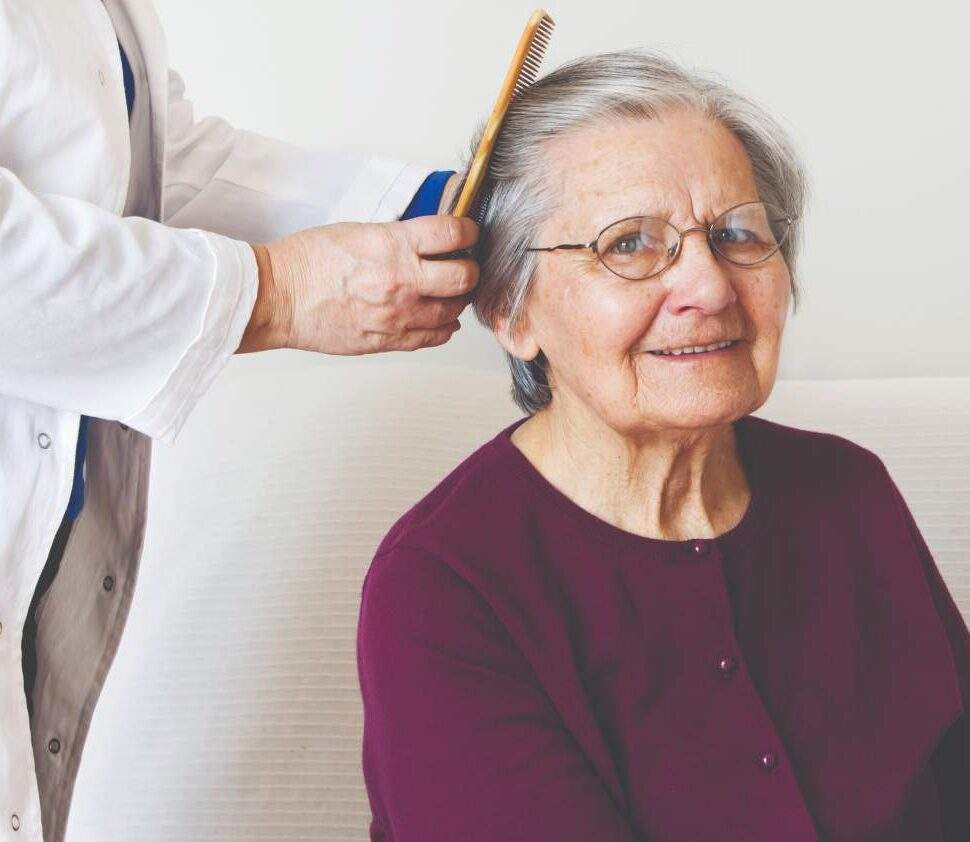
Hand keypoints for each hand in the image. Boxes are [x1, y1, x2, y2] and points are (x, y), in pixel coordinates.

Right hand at [239, 214, 477, 354]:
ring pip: (453, 310)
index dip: (468, 231)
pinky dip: (443, 326)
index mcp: (394, 245)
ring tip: (448, 292)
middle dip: (469, 269)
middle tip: (464, 265)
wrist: (279, 298)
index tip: (468, 233)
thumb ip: (397, 239)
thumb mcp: (358, 231)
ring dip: (456, 300)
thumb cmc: (307, 262)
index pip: (454, 234)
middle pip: (465, 277)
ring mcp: (399, 315)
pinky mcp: (391, 341)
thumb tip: (426, 242)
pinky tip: (439, 317)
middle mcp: (403, 281)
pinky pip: (435, 336)